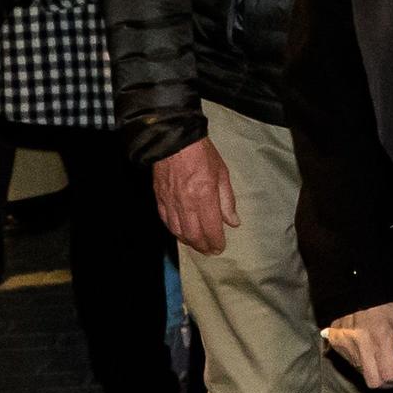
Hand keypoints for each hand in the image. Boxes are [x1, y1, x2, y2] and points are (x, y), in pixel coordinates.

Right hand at [151, 138, 238, 254]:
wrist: (174, 141)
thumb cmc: (203, 154)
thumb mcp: (222, 174)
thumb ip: (227, 201)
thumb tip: (233, 222)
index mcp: (204, 197)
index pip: (211, 228)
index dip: (215, 242)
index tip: (220, 248)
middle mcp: (186, 204)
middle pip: (193, 235)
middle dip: (202, 246)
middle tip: (210, 251)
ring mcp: (170, 203)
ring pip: (178, 231)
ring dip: (188, 242)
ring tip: (198, 244)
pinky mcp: (159, 199)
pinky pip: (166, 222)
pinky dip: (174, 231)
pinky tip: (181, 233)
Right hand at [325, 301, 392, 387]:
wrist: (354, 287)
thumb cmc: (382, 301)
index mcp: (380, 338)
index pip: (389, 374)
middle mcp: (361, 345)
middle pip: (374, 382)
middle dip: (386, 382)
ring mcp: (346, 347)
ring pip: (362, 373)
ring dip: (374, 371)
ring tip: (381, 356)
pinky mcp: (336, 345)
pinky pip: (351, 362)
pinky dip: (362, 361)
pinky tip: (367, 349)